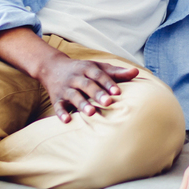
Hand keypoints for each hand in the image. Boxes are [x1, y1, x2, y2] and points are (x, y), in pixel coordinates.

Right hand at [0, 27, 137, 122]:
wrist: (52, 67)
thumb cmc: (82, 70)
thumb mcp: (98, 67)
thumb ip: (117, 72)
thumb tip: (136, 72)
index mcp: (87, 69)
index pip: (99, 75)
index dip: (108, 83)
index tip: (118, 92)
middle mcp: (76, 78)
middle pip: (87, 85)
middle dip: (97, 94)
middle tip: (108, 102)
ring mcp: (65, 88)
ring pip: (73, 95)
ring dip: (82, 104)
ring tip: (91, 113)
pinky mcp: (56, 99)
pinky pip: (58, 106)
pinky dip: (61, 113)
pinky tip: (67, 121)